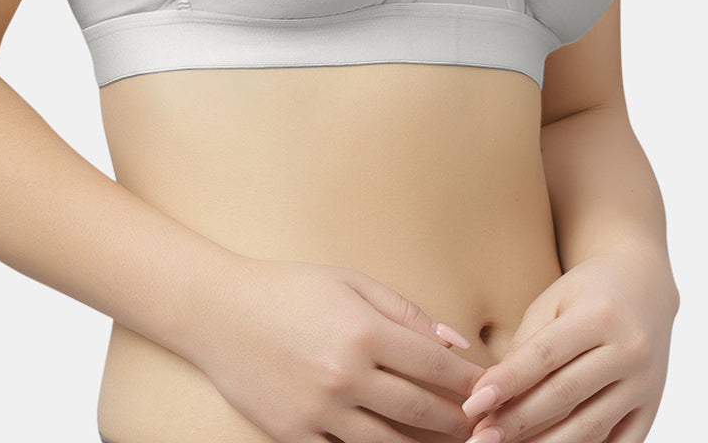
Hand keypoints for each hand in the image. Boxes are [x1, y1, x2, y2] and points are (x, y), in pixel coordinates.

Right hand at [189, 255, 485, 442]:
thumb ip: (406, 312)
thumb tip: (456, 343)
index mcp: (365, 332)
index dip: (470, 382)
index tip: (488, 389)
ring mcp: (321, 412)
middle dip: (457, 421)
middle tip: (478, 425)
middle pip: (422, 412)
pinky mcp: (296, 436)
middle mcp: (347, 376)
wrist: (219, 312)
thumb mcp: (350, 282)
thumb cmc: (289, 288)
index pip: (437, 367)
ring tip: (444, 442)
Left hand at [460, 247, 678, 442]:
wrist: (645, 285)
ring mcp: (645, 383)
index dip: (507, 382)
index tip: (473, 404)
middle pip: (565, 395)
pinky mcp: (652, 407)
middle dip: (518, 421)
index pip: (545, 356)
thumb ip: (526, 344)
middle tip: (481, 438)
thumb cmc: (588, 291)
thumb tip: (493, 393)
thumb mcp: (553, 301)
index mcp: (599, 315)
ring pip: (591, 427)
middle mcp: (629, 350)